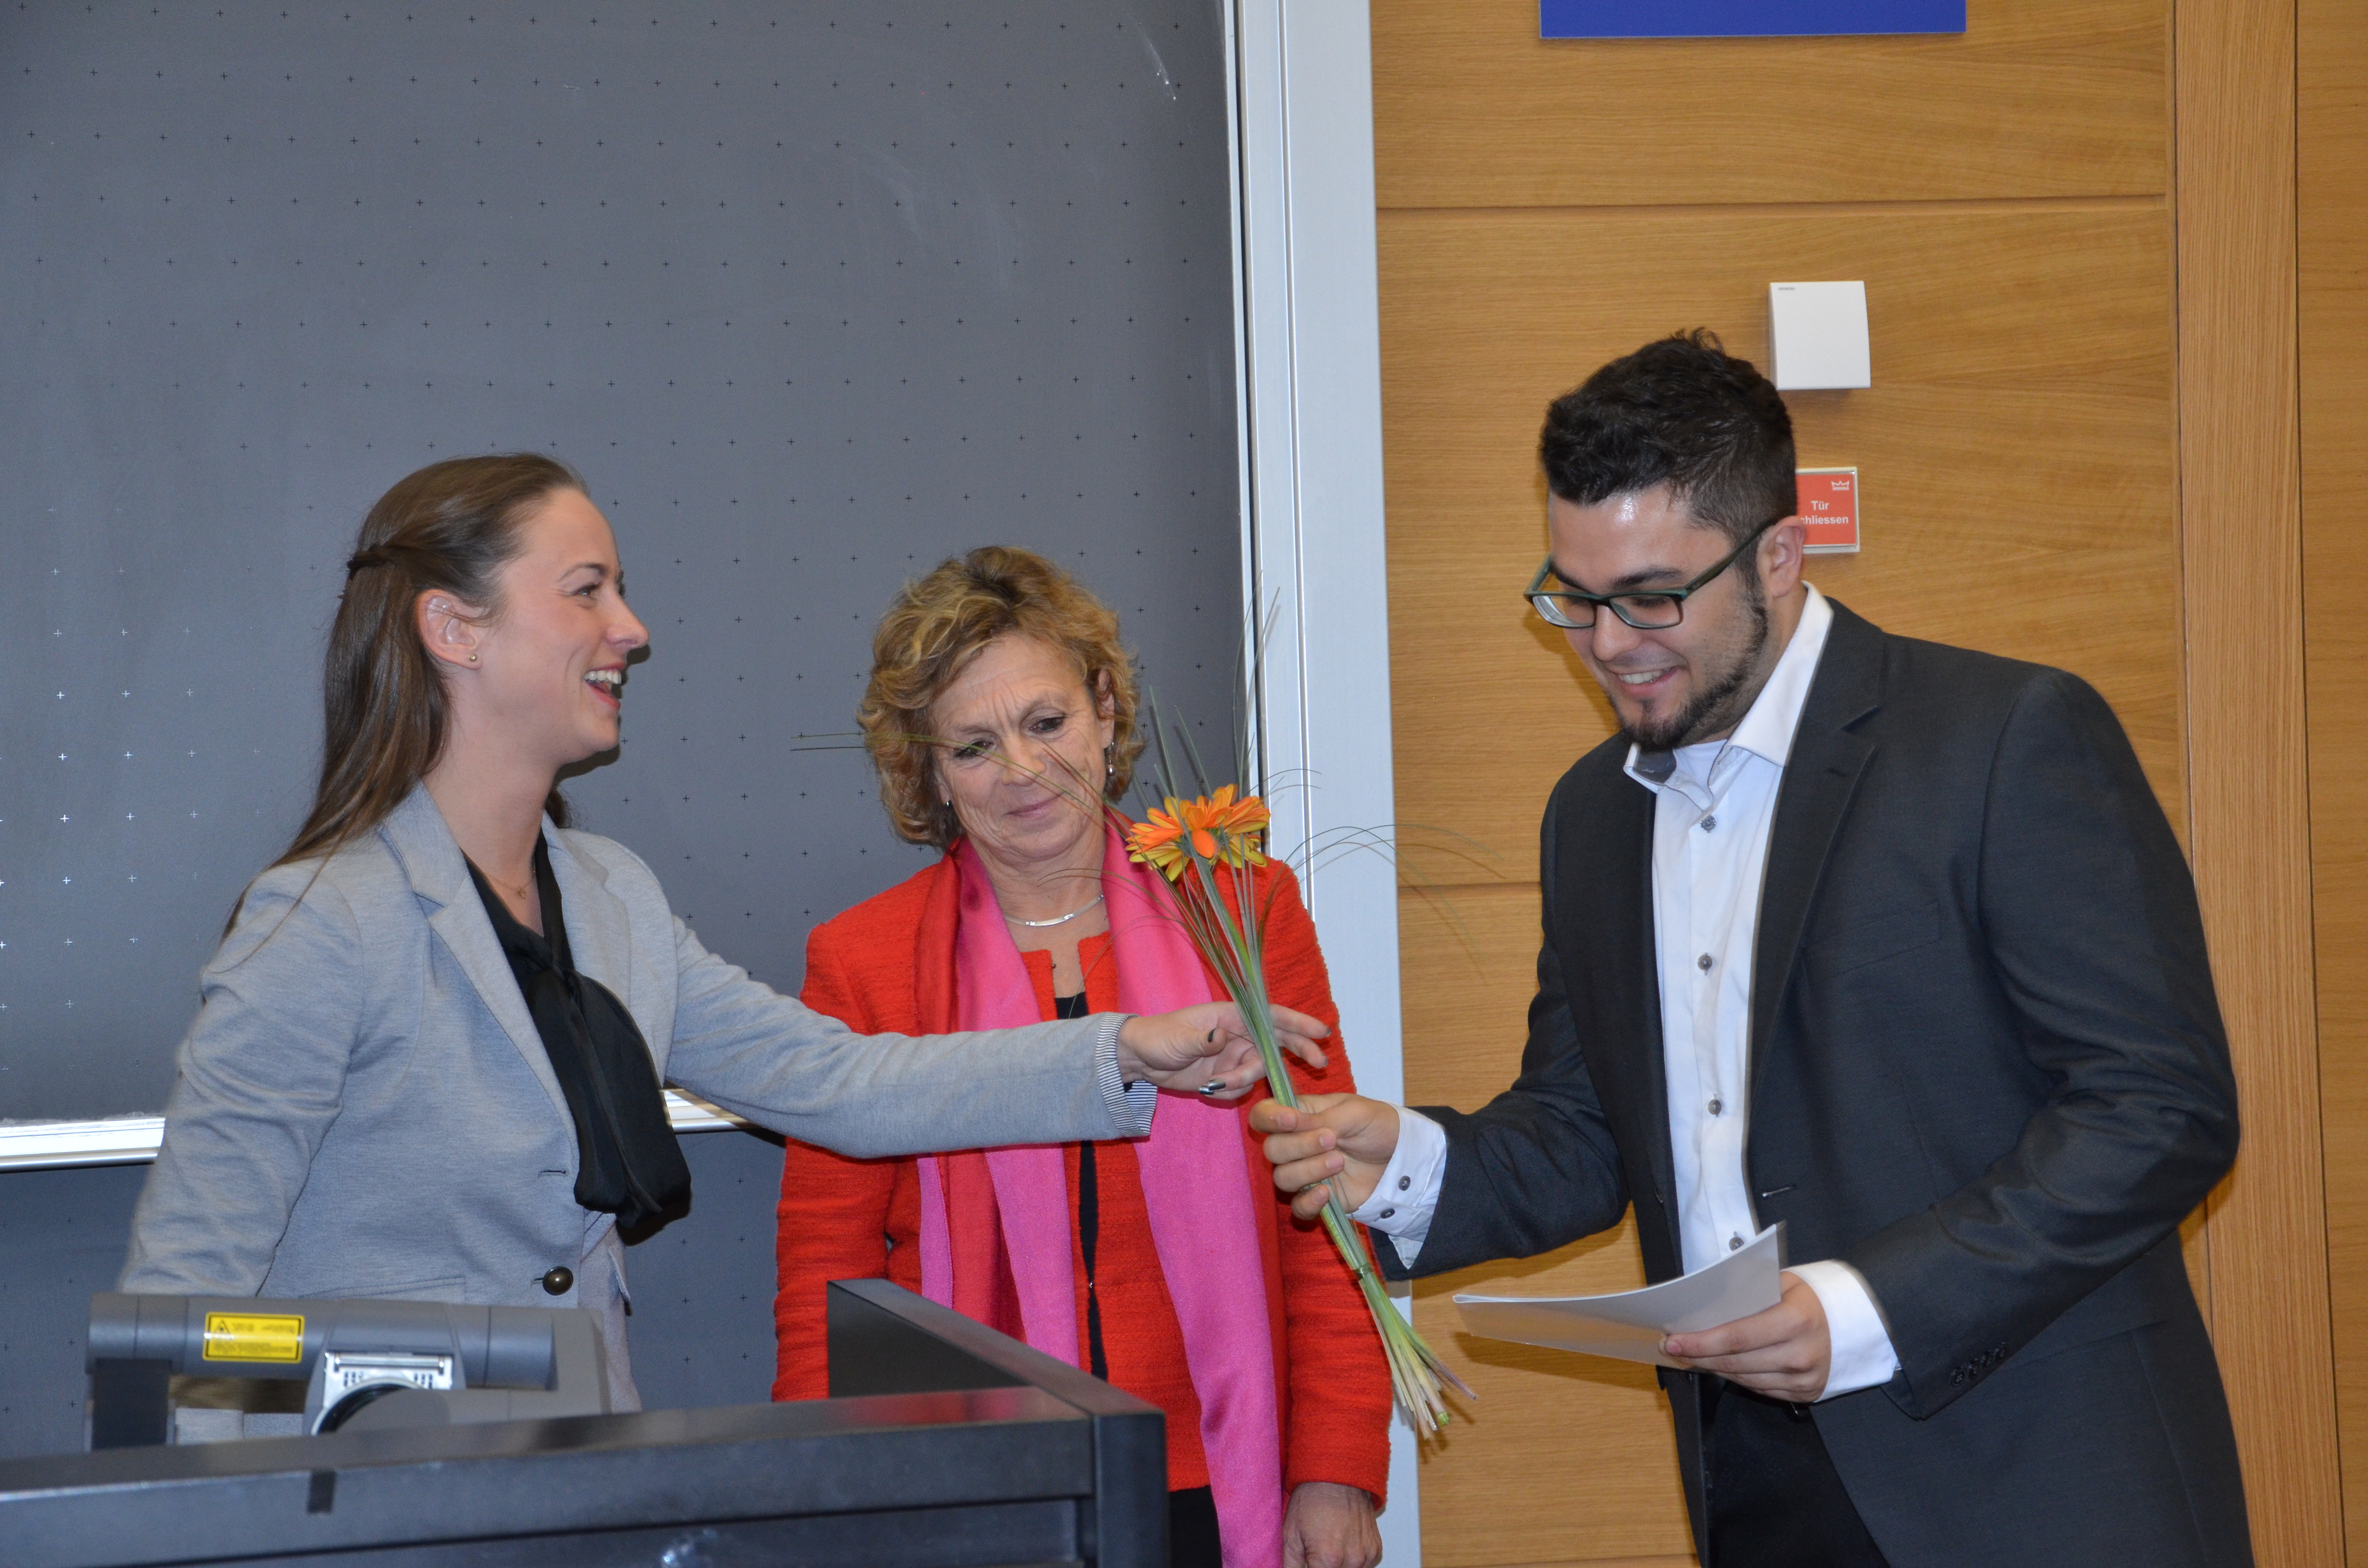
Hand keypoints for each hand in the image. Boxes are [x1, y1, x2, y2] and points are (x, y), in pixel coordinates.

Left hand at [1114, 1002, 1329, 1099]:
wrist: (1139, 1060)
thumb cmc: (1157, 1038)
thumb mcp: (1177, 1039)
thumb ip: (1202, 1039)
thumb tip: (1221, 1035)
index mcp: (1230, 1015)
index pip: (1270, 1016)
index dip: (1298, 1022)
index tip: (1321, 1031)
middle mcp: (1237, 1034)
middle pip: (1277, 1041)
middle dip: (1299, 1050)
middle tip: (1320, 1063)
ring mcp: (1233, 1056)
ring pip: (1257, 1072)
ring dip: (1241, 1083)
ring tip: (1212, 1085)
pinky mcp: (1226, 1076)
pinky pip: (1240, 1089)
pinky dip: (1228, 1094)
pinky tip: (1207, 1091)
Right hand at [1250, 1094, 1400, 1218]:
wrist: (1400, 1158)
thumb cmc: (1376, 1126)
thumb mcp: (1354, 1112)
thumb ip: (1321, 1117)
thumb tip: (1292, 1123)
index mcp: (1299, 1115)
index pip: (1263, 1115)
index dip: (1269, 1118)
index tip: (1291, 1121)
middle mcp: (1294, 1145)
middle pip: (1271, 1150)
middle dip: (1299, 1145)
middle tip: (1332, 1140)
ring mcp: (1304, 1174)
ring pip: (1282, 1178)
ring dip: (1309, 1169)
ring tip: (1340, 1161)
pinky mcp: (1316, 1200)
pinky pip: (1297, 1207)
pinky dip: (1309, 1202)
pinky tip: (1327, 1192)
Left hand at [1283, 1481, 1380, 1567]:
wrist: (1337, 1475)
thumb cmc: (1312, 1500)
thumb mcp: (1290, 1535)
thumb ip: (1290, 1565)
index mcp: (1328, 1560)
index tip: (1308, 1563)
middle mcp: (1351, 1560)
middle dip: (1323, 1567)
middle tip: (1316, 1553)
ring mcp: (1366, 1555)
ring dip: (1339, 1566)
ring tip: (1329, 1546)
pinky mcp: (1375, 1548)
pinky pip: (1363, 1566)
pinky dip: (1352, 1560)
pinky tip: (1342, 1544)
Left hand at [1660, 1270, 1830, 1402]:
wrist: (1853, 1321)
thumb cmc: (1807, 1297)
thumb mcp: (1781, 1283)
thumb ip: (1746, 1294)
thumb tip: (1703, 1307)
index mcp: (1796, 1320)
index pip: (1737, 1337)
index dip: (1701, 1342)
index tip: (1673, 1341)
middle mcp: (1802, 1354)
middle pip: (1736, 1362)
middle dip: (1699, 1356)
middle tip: (1672, 1349)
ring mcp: (1805, 1378)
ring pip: (1745, 1379)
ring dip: (1714, 1368)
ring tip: (1691, 1356)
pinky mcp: (1806, 1393)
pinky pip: (1760, 1389)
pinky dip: (1737, 1377)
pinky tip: (1721, 1366)